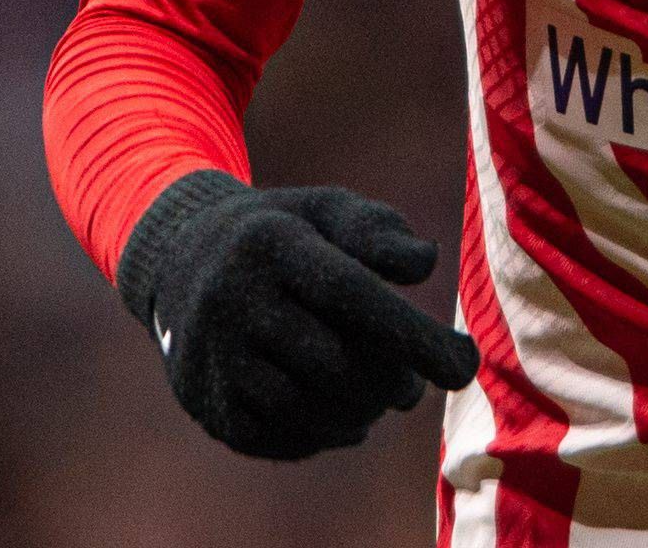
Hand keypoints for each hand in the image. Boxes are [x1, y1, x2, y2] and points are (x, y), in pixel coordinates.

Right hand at [118, 168, 480, 459]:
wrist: (182, 260)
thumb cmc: (284, 234)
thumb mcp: (327, 211)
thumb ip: (379, 231)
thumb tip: (424, 264)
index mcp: (272, 245)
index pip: (350, 294)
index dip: (412, 336)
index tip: (465, 367)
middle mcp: (233, 299)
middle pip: (333, 363)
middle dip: (391, 383)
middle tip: (412, 386)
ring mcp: (214, 356)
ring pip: (306, 408)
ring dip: (361, 413)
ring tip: (381, 399)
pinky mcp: (207, 403)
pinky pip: (278, 437)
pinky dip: (323, 435)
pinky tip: (342, 417)